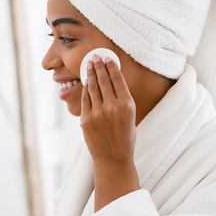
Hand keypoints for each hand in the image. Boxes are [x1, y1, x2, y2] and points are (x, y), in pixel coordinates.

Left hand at [81, 54, 139, 209]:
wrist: (113, 158)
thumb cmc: (125, 137)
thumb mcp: (130, 116)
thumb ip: (122, 100)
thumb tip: (112, 81)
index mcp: (127, 105)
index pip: (117, 80)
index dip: (111, 67)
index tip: (107, 58)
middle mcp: (113, 107)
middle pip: (103, 80)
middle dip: (98, 66)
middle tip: (95, 57)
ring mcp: (98, 113)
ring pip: (92, 88)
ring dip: (89, 74)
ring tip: (88, 65)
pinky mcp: (86, 119)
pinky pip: (85, 99)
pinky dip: (85, 90)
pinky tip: (85, 83)